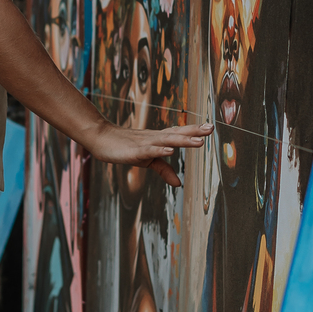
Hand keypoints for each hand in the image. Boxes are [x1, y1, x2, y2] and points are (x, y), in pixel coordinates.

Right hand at [88, 119, 211, 188]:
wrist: (101, 139)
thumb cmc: (126, 147)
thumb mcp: (148, 160)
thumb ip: (164, 170)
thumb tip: (179, 183)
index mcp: (159, 139)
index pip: (179, 133)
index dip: (195, 130)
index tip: (211, 127)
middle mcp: (155, 138)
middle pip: (177, 134)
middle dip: (194, 132)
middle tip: (211, 129)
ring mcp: (145, 143)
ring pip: (167, 141)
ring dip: (182, 140)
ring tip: (198, 141)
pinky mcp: (135, 151)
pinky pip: (149, 151)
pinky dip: (160, 149)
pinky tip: (170, 150)